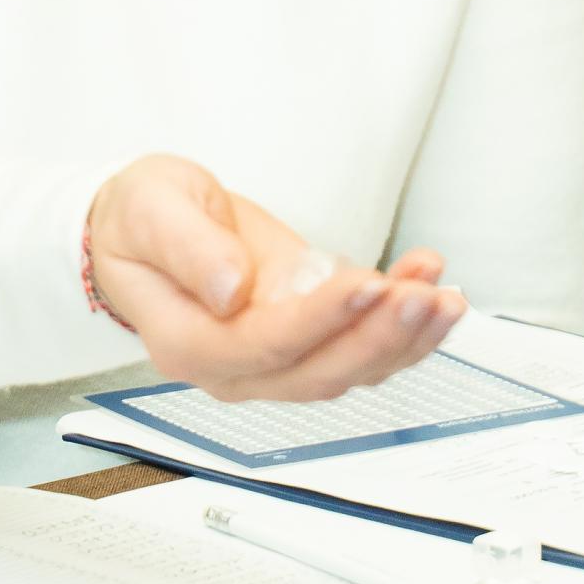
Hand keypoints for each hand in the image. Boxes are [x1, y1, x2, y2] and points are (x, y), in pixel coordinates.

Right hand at [85, 153, 462, 400]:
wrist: (146, 227)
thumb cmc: (139, 220)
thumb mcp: (150, 211)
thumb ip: (187, 249)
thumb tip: (231, 290)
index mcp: (190, 344)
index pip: (264, 346)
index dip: (320, 321)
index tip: (365, 285)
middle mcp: (237, 367)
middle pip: (319, 372)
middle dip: (380, 337)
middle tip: (425, 296)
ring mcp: (276, 359)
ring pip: (351, 368)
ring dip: (405, 337)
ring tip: (444, 294)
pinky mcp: (308, 337)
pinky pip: (362, 343)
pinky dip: (403, 322)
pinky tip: (431, 282)